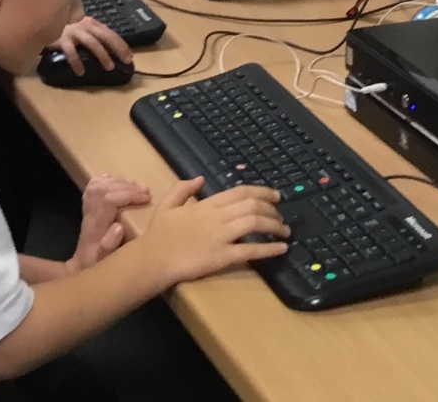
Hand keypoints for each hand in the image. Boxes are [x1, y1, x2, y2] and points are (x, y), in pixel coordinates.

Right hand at [53, 17, 132, 75]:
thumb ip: (93, 34)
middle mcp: (84, 25)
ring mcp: (73, 32)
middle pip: (105, 36)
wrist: (43, 22)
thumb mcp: (81, 28)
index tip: (130, 56)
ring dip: (102, 55)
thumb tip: (110, 49)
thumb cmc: (64, 28)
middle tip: (126, 61)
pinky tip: (81, 72)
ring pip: (92, 43)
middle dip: (117, 48)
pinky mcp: (62, 39)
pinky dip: (77, 62)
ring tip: (110, 67)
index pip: (110, 33)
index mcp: (91, 23)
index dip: (121, 44)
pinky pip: (71, 51)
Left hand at [69, 174, 150, 273]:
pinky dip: (105, 180)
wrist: (79, 268)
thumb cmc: (96, 266)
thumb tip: (118, 227)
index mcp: (96, 226)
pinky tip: (115, 180)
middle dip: (127, 187)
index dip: (128, 195)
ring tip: (136, 186)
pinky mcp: (88, 208)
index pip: (109, 200)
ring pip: (98, 185)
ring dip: (118, 182)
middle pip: (104, 189)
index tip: (146, 198)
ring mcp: (88, 210)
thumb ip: (109, 246)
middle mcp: (90, 214)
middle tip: (146, 191)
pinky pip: (92, 187)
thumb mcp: (103, 262)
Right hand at [136, 178, 287, 287]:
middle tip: (281, 216)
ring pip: (254, 224)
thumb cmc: (159, 234)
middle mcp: (217, 216)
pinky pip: (250, 251)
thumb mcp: (167, 204)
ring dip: (274, 226)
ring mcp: (220, 236)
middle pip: (252, 206)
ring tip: (285, 231)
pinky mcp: (222, 256)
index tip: (275, 196)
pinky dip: (269, 248)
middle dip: (272, 209)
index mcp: (206, 204)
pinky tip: (281, 249)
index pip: (240, 192)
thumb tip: (200, 178)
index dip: (261, 191)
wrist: (153, 258)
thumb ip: (182, 189)